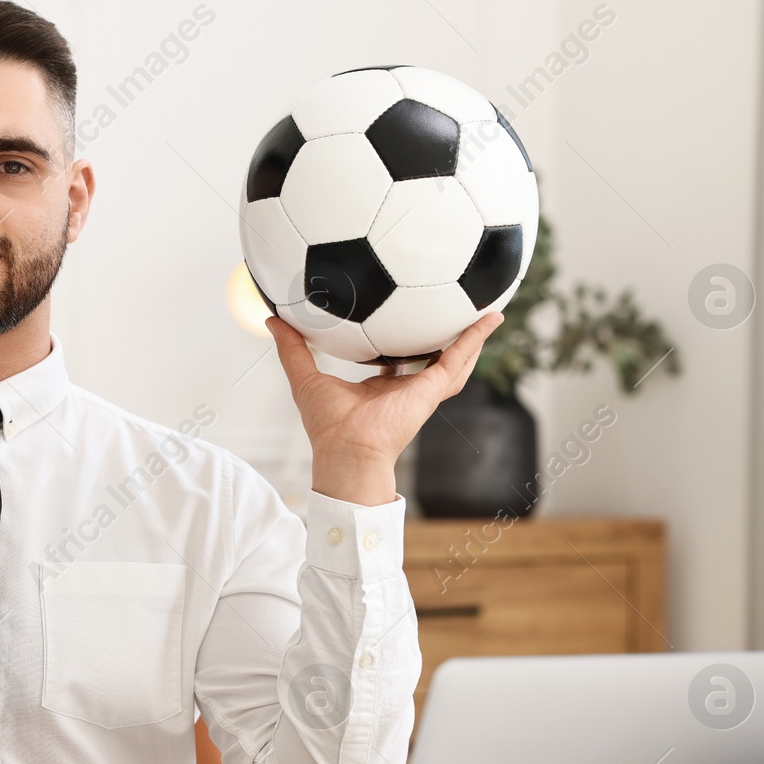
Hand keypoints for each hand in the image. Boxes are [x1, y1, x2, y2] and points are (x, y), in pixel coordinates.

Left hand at [265, 311, 505, 505]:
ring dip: (471, 337)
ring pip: (454, 359)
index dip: (402, 344)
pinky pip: (459, 358)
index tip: (404, 323)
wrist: (346, 451)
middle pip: (430, 360)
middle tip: (454, 312)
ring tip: (486, 312)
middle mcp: (404, 390)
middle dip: (443, 339)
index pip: (396, 363)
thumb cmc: (327, 427)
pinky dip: (476, 339)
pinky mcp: (432, 389)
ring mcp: (422, 391)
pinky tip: (490, 319)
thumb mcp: (306, 377)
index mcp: (379, 389)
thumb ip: (293, 348)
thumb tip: (273, 321)